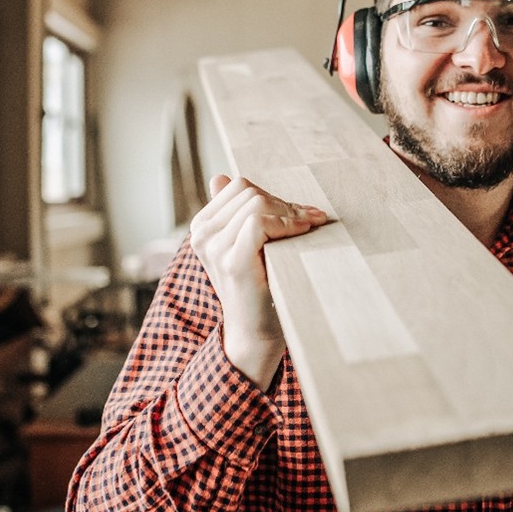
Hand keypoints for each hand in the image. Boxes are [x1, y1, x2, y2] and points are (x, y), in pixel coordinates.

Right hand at [190, 175, 327, 389]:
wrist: (257, 333)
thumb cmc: (259, 287)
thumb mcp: (244, 245)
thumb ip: (235, 213)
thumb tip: (220, 177)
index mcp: (202, 226)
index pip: (238, 186)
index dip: (272, 195)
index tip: (298, 212)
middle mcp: (202, 234)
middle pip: (249, 191)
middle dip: (284, 203)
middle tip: (310, 219)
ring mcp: (214, 247)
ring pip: (256, 203)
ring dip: (290, 213)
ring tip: (310, 226)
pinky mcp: (232, 261)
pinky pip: (259, 222)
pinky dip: (287, 223)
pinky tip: (304, 231)